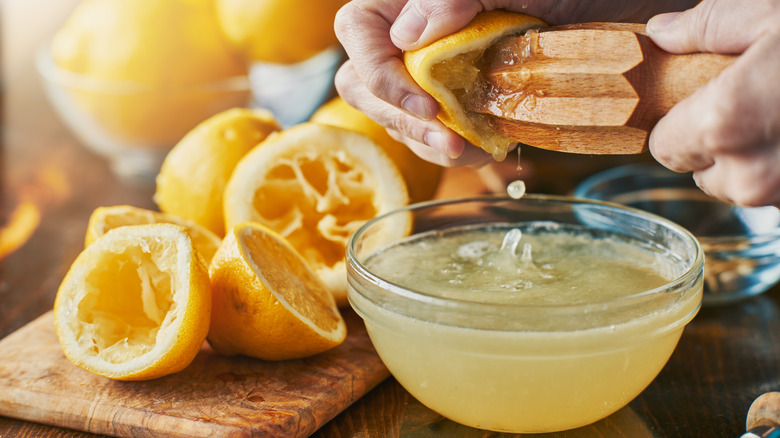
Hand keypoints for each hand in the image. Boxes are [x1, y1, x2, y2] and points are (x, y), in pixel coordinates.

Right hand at [334, 0, 695, 165]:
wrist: (615, 7)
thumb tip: (406, 33)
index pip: (357, 30)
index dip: (379, 73)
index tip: (427, 105)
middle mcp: (413, 32)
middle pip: (363, 81)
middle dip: (399, 120)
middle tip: (447, 141)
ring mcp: (431, 65)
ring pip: (396, 113)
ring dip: (427, 141)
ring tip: (472, 152)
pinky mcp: (456, 91)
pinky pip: (433, 127)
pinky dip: (454, 145)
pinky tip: (483, 150)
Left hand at [647, 0, 779, 206]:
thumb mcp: (774, 15)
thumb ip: (710, 25)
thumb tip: (663, 33)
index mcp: (724, 124)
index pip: (662, 147)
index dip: (677, 123)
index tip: (700, 101)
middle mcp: (749, 175)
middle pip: (699, 170)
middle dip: (715, 142)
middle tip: (752, 104)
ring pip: (740, 185)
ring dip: (751, 160)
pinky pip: (774, 192)